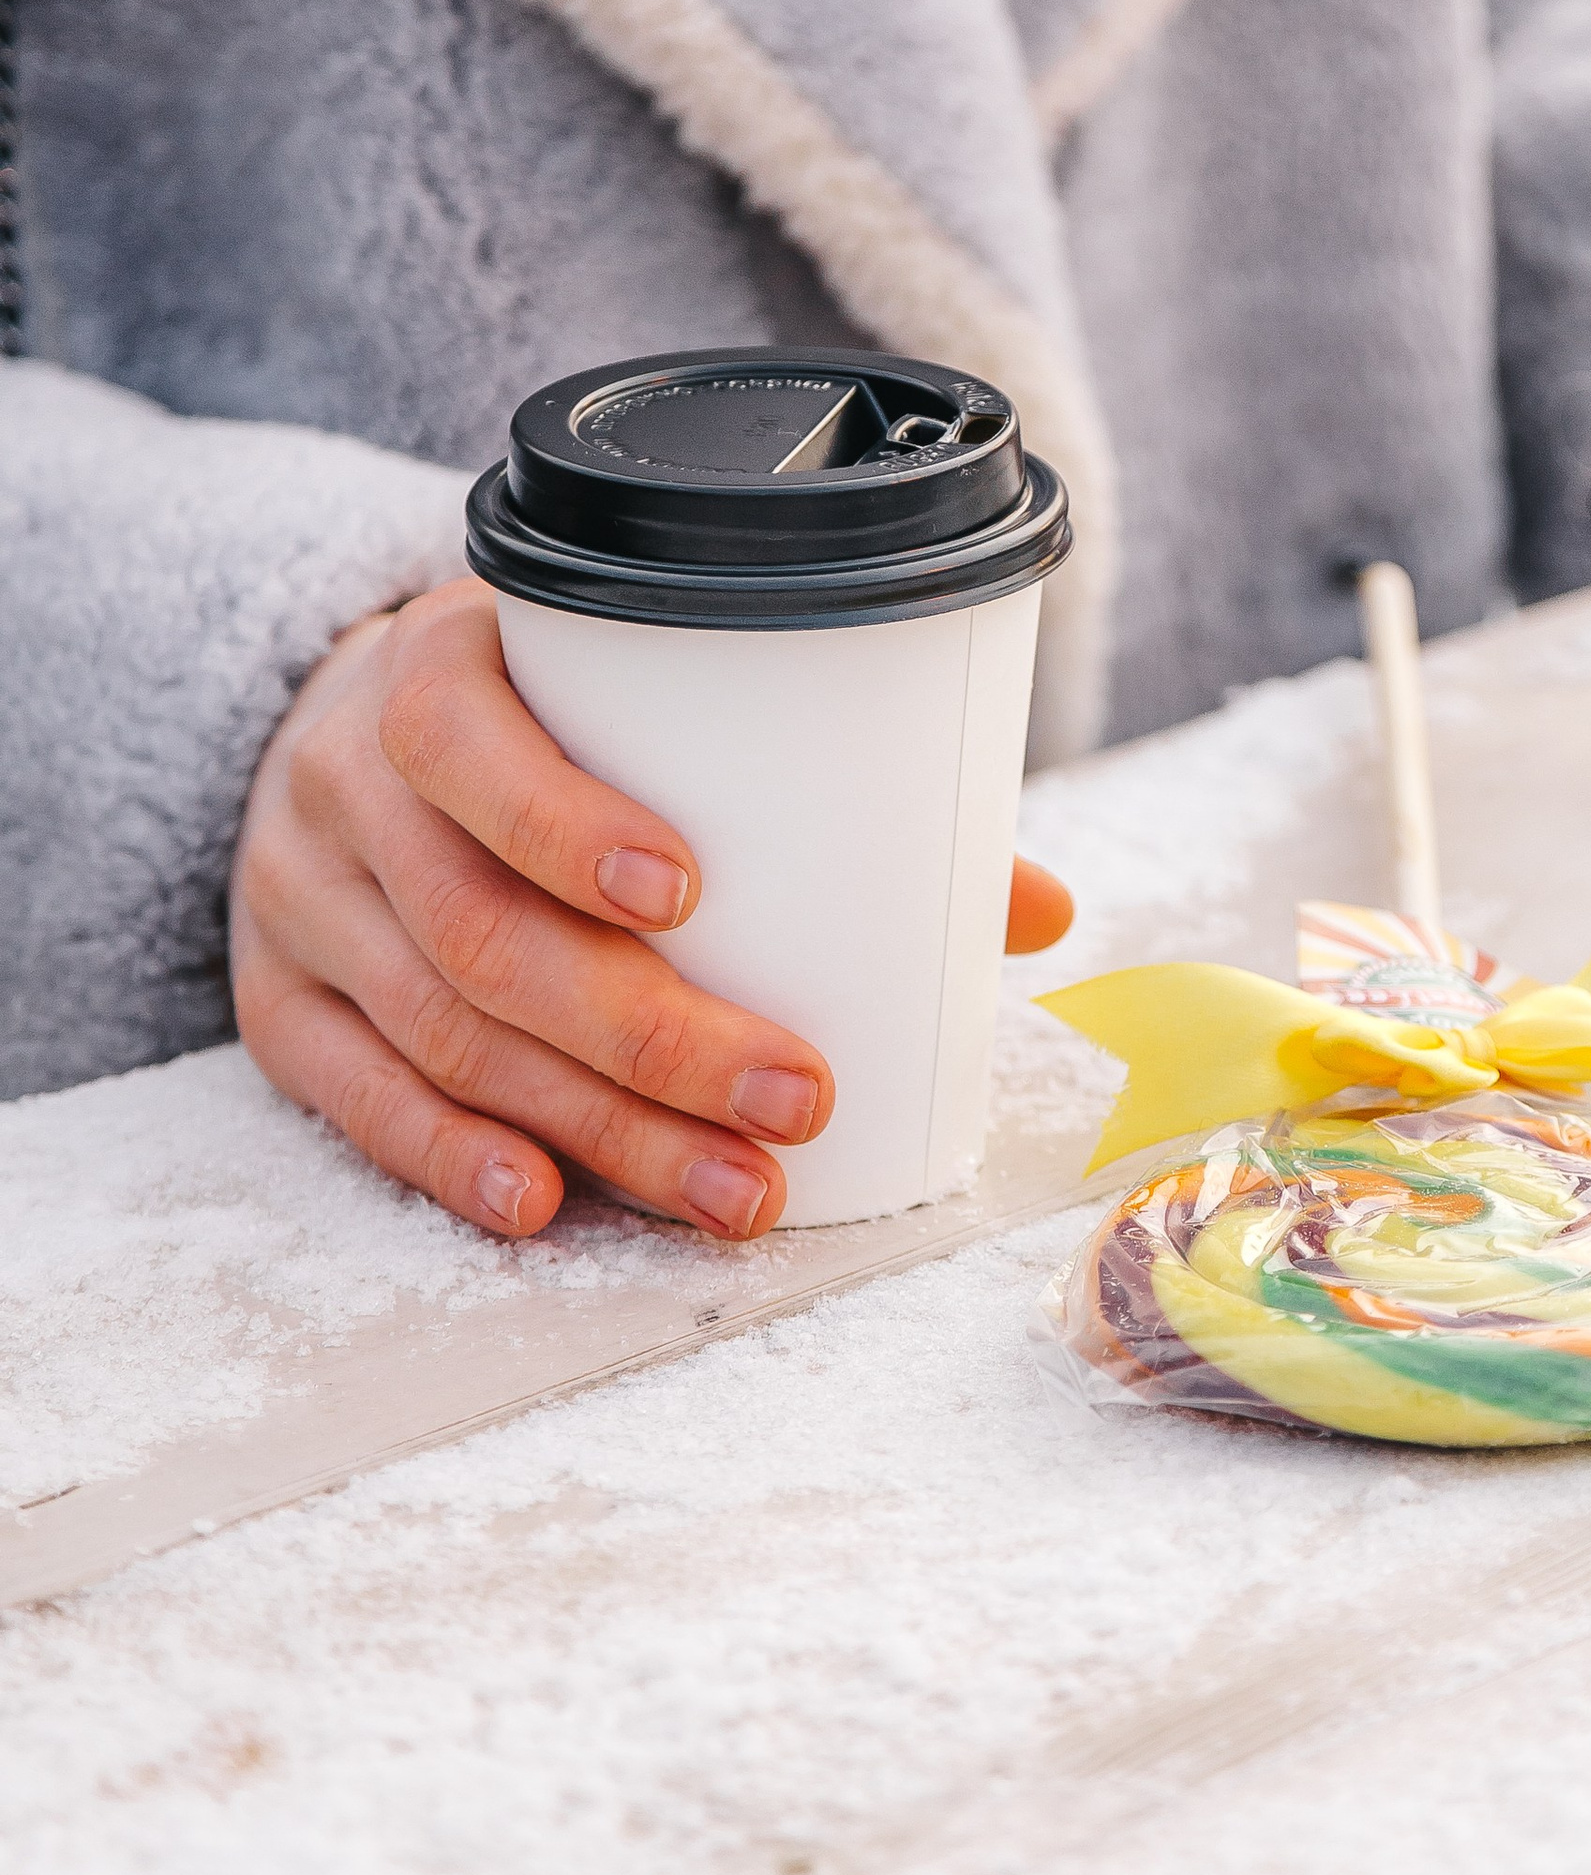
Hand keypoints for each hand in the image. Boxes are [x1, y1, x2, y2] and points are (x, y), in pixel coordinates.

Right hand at [232, 579, 1074, 1241]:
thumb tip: (1027, 906)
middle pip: (481, 931)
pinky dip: (451, 1158)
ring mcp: (299, 901)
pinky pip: (354, 1097)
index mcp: (432, 672)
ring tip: (733, 1190)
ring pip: (443, 1034)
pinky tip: (545, 1202)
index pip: (467, 744)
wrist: (350, 727)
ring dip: (598, 1127)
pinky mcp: (279, 1003)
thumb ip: (818, 781)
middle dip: (649, 1036)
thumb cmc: (546, 715)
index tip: (691, 892)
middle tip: (793, 1101)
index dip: (565, 822)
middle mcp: (344, 784)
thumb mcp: (635, 691)